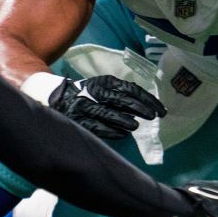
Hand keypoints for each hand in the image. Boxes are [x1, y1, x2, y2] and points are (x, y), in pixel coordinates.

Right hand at [49, 75, 163, 141]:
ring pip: (107, 113)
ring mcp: (84, 106)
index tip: (160, 109)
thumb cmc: (89, 93)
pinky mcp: (77, 120)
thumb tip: (147, 106)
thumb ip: (122, 94)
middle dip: (140, 108)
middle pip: (121, 100)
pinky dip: (111, 131)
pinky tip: (122, 134)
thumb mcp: (104, 87)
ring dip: (124, 120)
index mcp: (104, 82)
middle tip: (153, 117)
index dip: (147, 99)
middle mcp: (94, 92)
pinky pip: (96, 126)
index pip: (130, 89)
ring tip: (136, 126)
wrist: (57, 97)